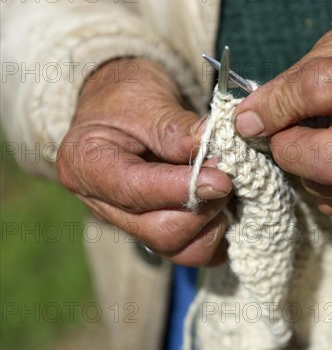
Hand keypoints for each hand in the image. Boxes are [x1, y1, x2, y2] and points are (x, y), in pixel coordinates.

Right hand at [57, 58, 231, 265]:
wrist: (120, 106)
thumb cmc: (127, 97)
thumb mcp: (147, 99)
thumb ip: (177, 129)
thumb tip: (213, 151)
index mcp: (86, 166)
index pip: (135, 191)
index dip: (183, 189)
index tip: (221, 179)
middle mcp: (104, 205)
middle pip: (160, 231)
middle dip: (203, 208)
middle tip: (227, 177)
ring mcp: (131, 224)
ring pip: (179, 249)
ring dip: (213, 224)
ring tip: (226, 191)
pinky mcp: (156, 232)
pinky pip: (191, 251)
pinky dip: (216, 234)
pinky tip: (225, 207)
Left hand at [234, 14, 331, 214]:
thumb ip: (298, 78)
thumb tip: (251, 118)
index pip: (318, 93)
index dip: (273, 109)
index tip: (248, 118)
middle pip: (331, 162)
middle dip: (289, 153)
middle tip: (282, 138)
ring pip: (330, 189)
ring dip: (304, 170)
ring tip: (315, 141)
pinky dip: (324, 186)